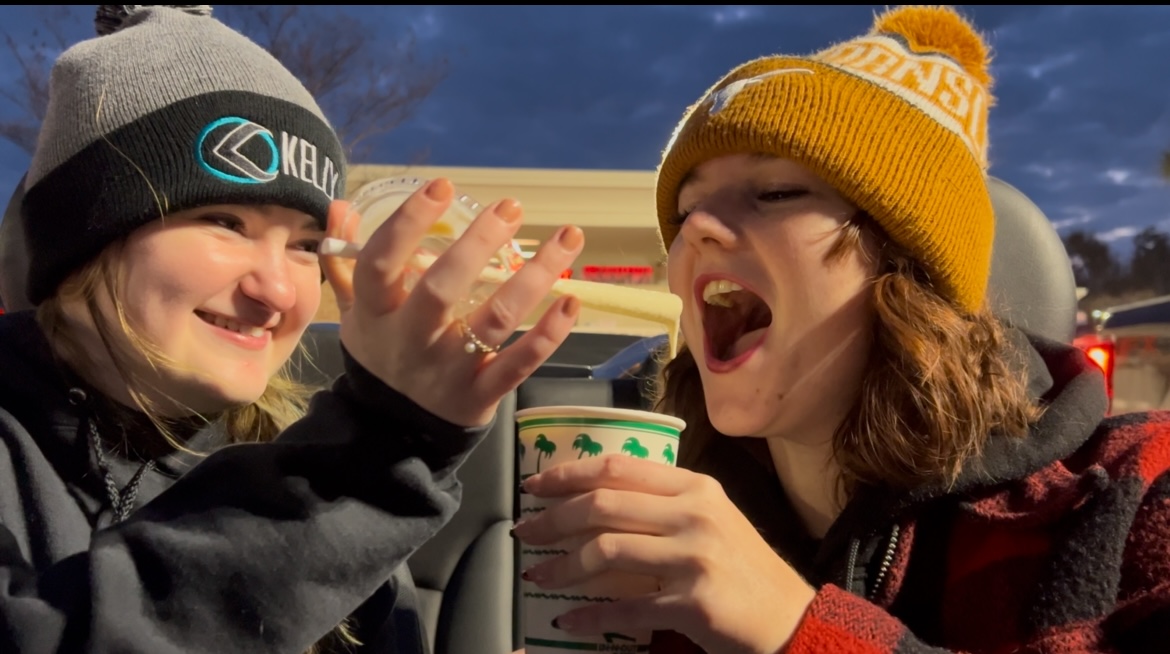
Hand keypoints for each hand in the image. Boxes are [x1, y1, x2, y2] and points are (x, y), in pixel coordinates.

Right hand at [321, 178, 583, 426]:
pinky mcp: (480, 395)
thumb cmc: (381, 355)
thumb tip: (341, 204)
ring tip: (566, 238)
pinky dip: (549, 335)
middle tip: (510, 207)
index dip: (408, 222)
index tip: (442, 185)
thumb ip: (346, 259)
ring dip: (534, 277)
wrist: (391, 432)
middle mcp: (411, 340)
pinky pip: (518, 365)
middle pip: (442, 289)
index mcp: (376, 314)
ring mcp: (449, 370)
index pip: (382, 263)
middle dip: (478, 244)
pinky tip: (570, 301)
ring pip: (495, 321)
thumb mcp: (354, 312)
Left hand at [513, 455, 816, 653]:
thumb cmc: (743, 569)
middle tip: (524, 532)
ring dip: (561, 566)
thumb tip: (593, 498)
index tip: (534, 485)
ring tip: (537, 575)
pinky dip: (588, 615)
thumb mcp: (710, 519)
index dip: (568, 473)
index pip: (619, 468)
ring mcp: (695, 558)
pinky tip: (567, 618)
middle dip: (552, 518)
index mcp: (695, 488)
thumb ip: (663, 502)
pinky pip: (624, 606)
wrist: (788, 619)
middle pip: (603, 506)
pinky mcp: (693, 603)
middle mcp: (695, 515)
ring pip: (606, 552)